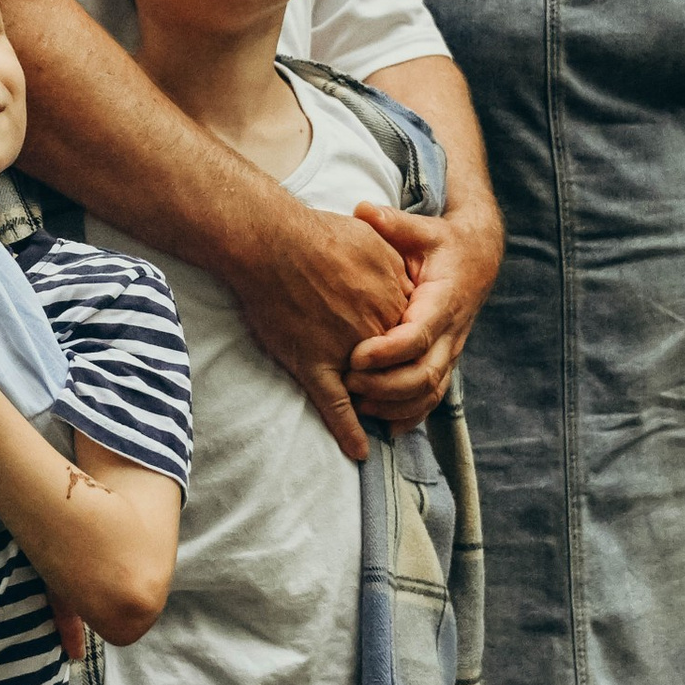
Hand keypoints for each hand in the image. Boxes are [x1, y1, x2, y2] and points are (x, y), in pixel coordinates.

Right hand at [222, 201, 411, 463]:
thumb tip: (405, 273)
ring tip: (381, 417)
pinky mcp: (314, 366)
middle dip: (397, 377)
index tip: (399, 347)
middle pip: (398, 366)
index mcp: (393, 300)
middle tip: (392, 385)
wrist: (272, 242)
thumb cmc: (317, 233)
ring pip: (372, 390)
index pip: (412, 335)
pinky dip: (349, 431)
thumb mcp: (372, 238)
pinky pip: (336, 407)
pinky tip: (359, 451)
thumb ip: (394, 258)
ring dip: (379, 406)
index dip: (405, 344)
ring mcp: (346, 352)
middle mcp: (375, 331)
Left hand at [344, 197, 503, 427]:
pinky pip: (432, 398)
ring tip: (357, 406)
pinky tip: (383, 426)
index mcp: (443, 300)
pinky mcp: (444, 362)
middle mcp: (451, 332)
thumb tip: (364, 210)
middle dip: (386, 386)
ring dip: (394, 406)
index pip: (419, 335)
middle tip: (348, 385)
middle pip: (424, 374)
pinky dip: (410, 416)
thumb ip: (393, 224)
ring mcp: (450, 351)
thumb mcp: (422, 229)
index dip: (388, 352)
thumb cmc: (441, 244)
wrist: (478, 259)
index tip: (356, 357)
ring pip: (429, 392)